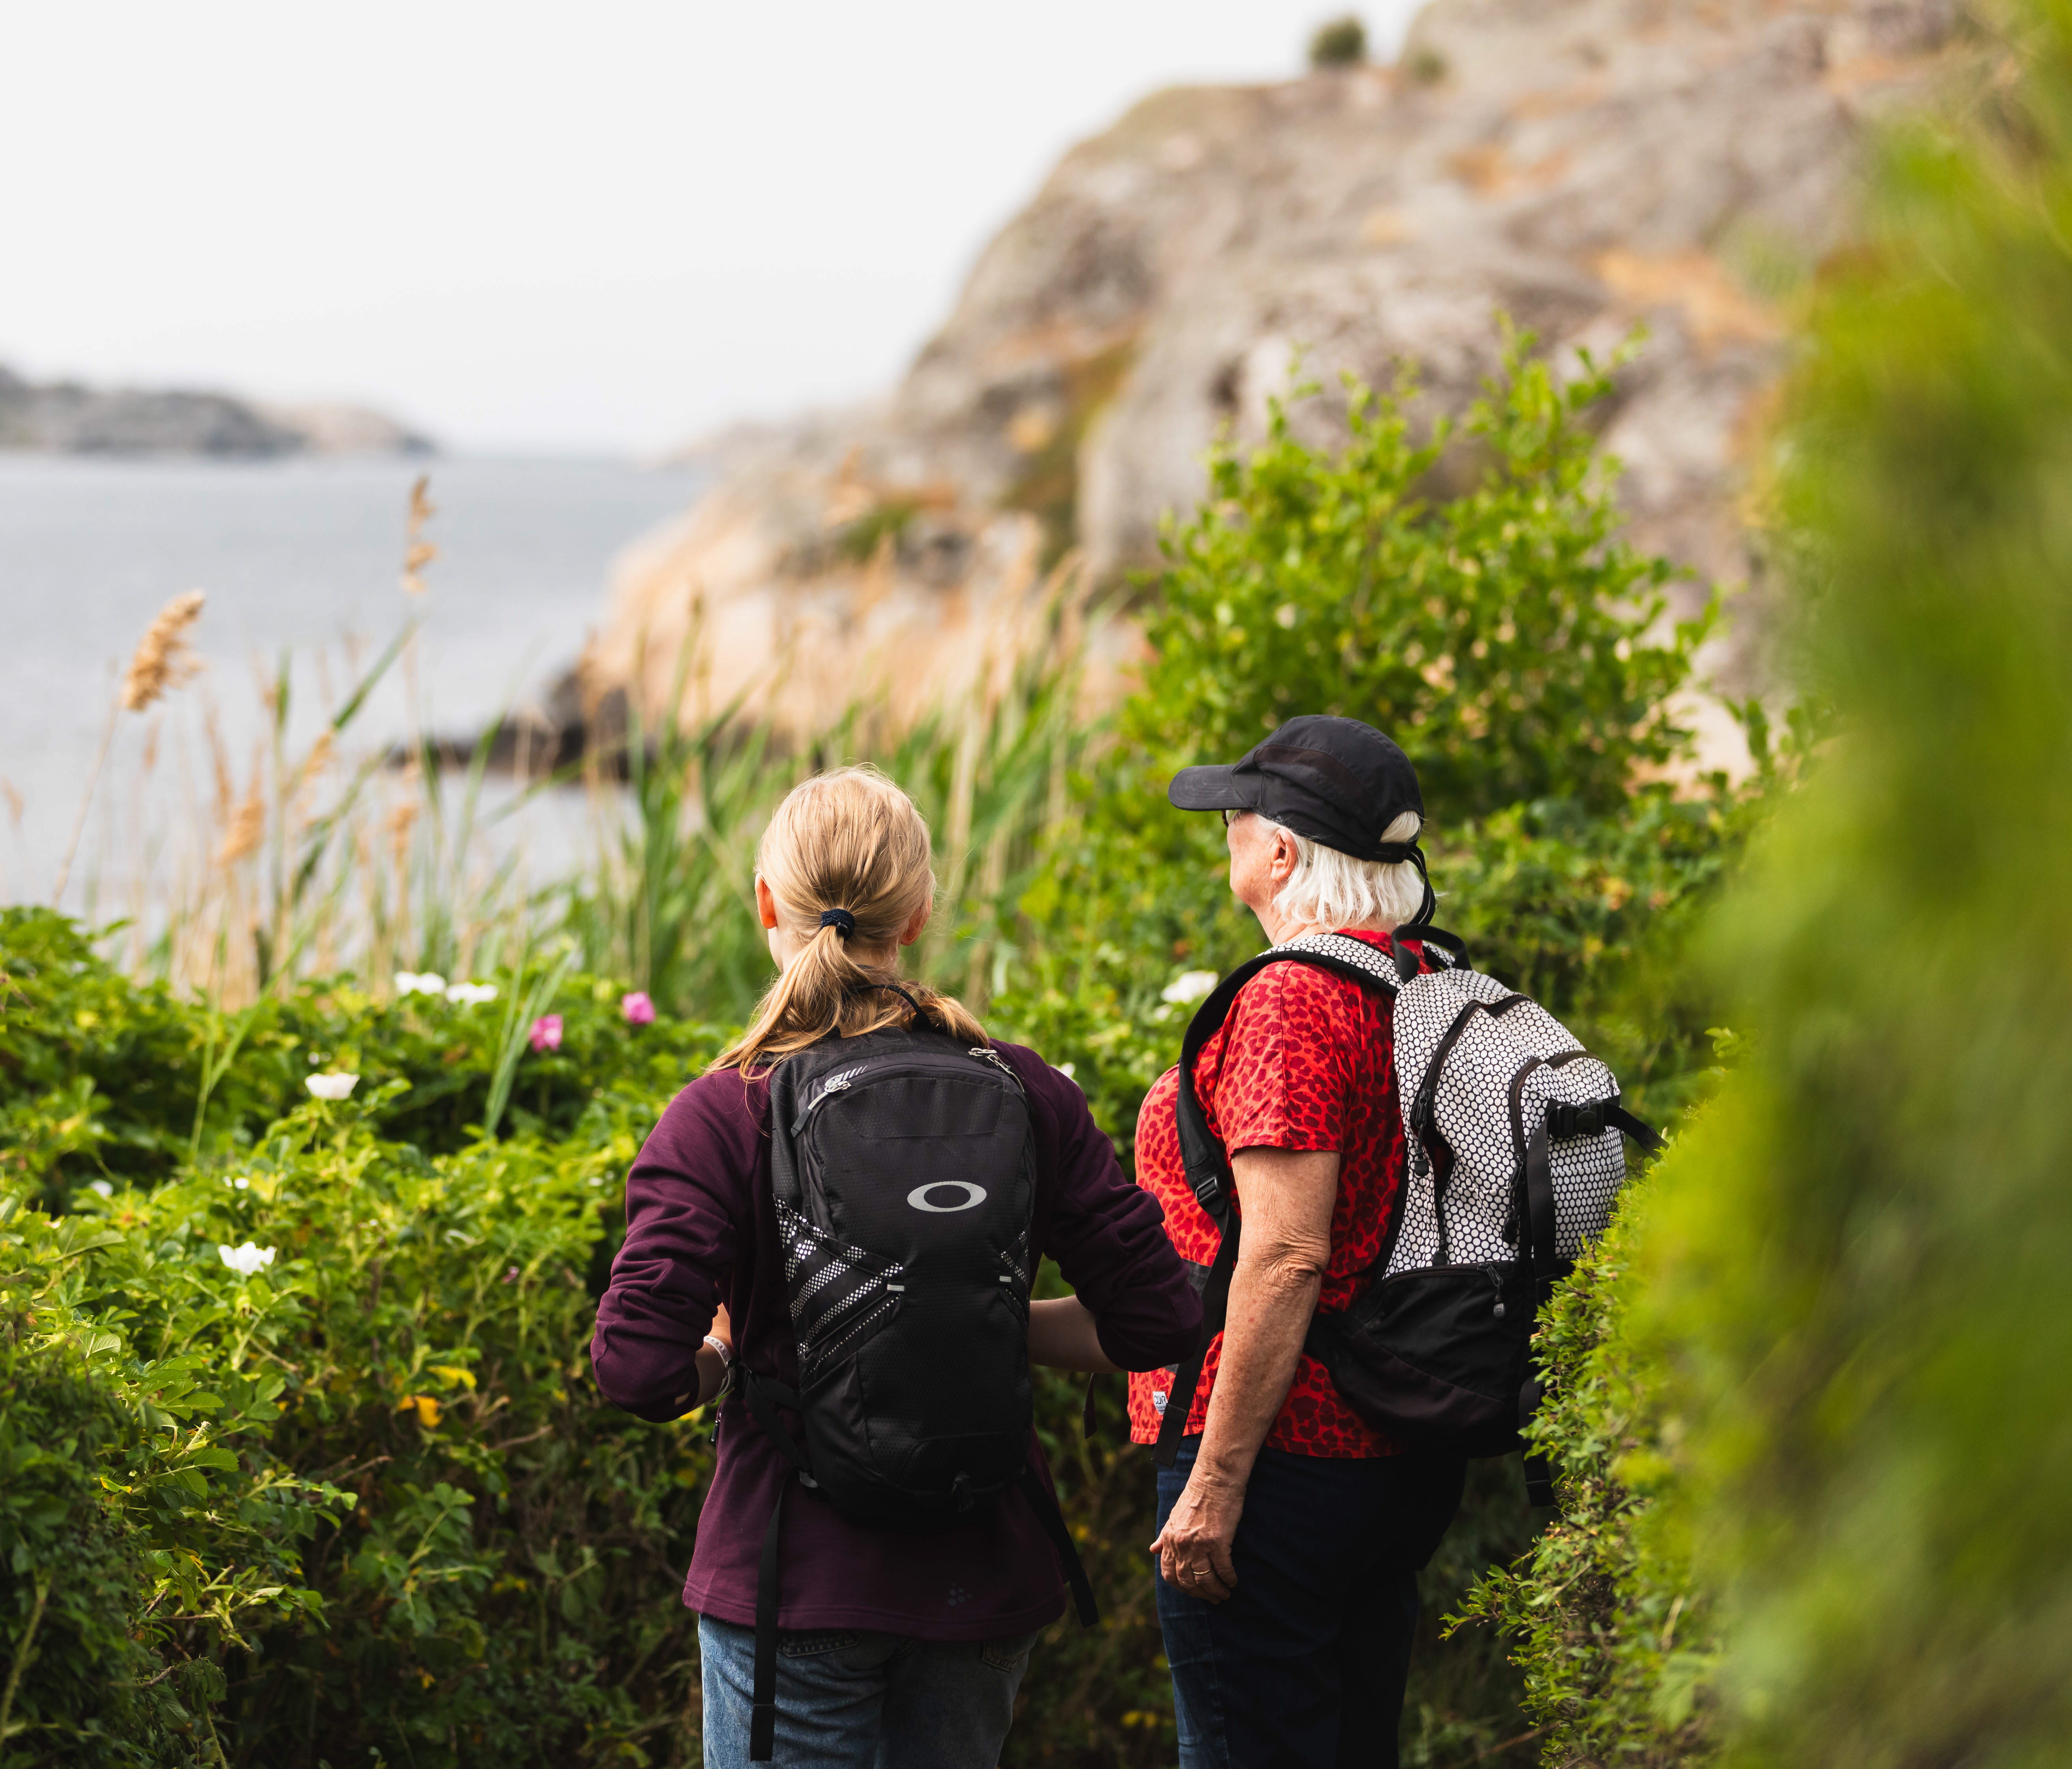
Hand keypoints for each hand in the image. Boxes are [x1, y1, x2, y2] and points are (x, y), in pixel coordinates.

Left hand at [1149, 1466, 1243, 1602]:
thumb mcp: (1175, 1515)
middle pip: (1187, 1581)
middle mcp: (1181, 1544)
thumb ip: (1165, 1535)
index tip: (1193, 1592)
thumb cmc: (1197, 1495)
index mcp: (1170, 1538)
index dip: (1181, 1587)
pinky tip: (1233, 1581)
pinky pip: (1222, 1569)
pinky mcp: (1217, 1542)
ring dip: (1216, 1590)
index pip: (1168, 1573)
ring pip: (1205, 1579)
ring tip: (1225, 1594)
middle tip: (1213, 1598)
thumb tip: (1152, 1550)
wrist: (1215, 1478)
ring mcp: (1198, 1544)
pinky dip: (1228, 1578)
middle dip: (1201, 1594)